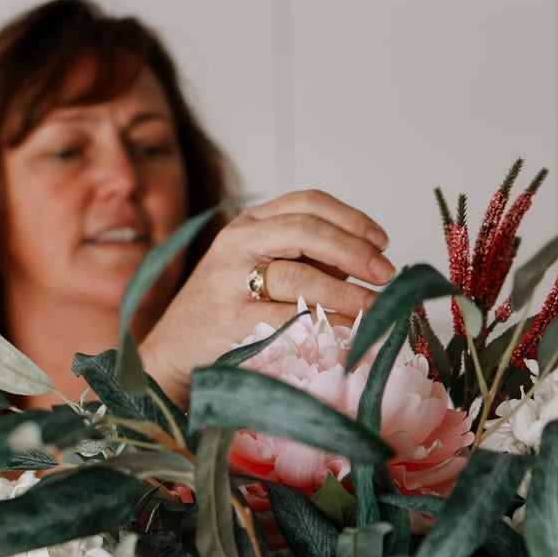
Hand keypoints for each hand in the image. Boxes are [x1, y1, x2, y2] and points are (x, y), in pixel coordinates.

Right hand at [138, 189, 393, 406]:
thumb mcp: (257, 271)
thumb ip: (304, 262)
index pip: (307, 203)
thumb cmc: (223, 313)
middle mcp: (236, 244)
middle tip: (385, 274)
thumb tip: (366, 264)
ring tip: (374, 308)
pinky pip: (286, 318)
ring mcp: (230, 281)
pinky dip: (322, 323)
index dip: (351, 219)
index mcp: (247, 224)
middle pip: (306, 231)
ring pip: (299, 277)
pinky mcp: (230, 321)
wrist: (172, 354)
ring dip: (345, 293)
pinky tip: (345, 331)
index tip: (382, 242)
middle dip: (354, 251)